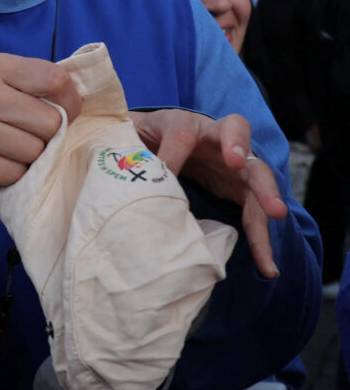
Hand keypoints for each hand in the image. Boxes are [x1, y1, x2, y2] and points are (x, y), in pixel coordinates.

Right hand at [0, 54, 80, 221]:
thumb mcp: (20, 93)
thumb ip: (51, 90)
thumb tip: (86, 106)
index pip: (57, 80)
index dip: (70, 104)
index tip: (58, 113)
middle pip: (49, 121)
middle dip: (46, 136)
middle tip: (25, 136)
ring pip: (33, 150)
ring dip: (29, 159)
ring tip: (9, 152)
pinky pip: (13, 174)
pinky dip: (12, 176)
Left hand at [130, 108, 287, 276]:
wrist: (164, 142)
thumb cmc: (145, 138)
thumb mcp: (131, 136)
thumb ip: (125, 144)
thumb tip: (114, 159)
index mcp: (182, 123)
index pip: (181, 133)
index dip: (174, 153)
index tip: (167, 173)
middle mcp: (215, 137)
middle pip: (236, 134)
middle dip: (239, 148)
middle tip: (238, 163)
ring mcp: (234, 163)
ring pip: (256, 174)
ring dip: (266, 194)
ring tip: (275, 215)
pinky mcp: (241, 188)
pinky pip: (256, 211)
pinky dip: (262, 237)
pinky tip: (268, 266)